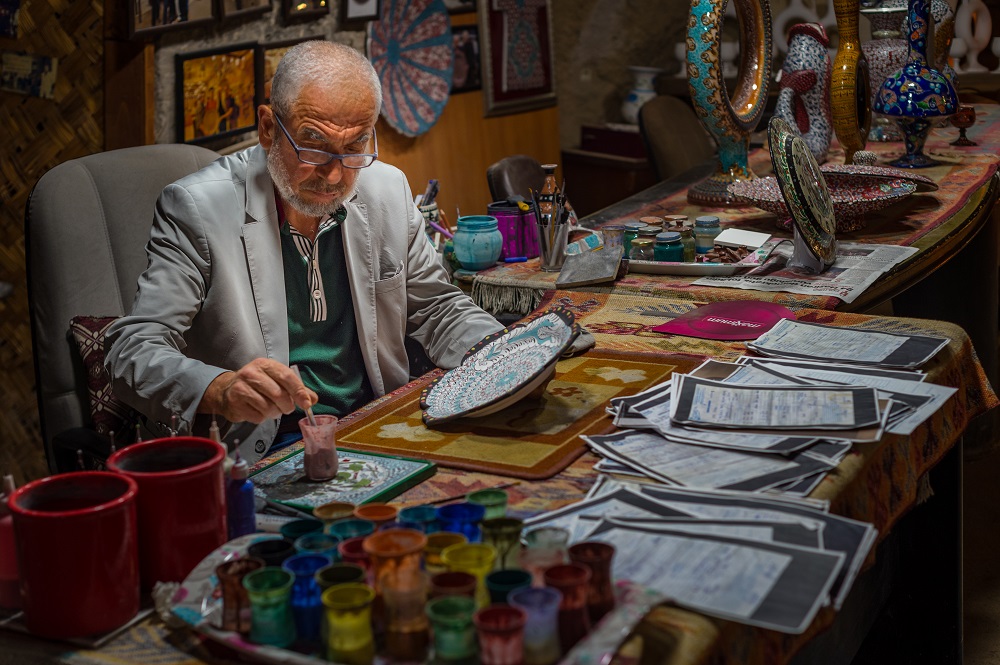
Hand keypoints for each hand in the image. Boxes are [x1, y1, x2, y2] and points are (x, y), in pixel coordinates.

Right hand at [199, 359, 317, 423]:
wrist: (229, 391)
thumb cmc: (259, 385)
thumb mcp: (277, 381)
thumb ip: (297, 389)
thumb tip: (313, 399)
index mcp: (265, 364)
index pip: (286, 376)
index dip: (299, 391)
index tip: (307, 404)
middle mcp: (251, 373)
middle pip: (278, 394)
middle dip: (287, 406)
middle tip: (287, 409)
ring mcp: (241, 387)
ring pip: (268, 407)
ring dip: (275, 413)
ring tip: (271, 409)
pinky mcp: (235, 403)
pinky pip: (258, 416)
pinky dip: (263, 418)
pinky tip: (258, 411)